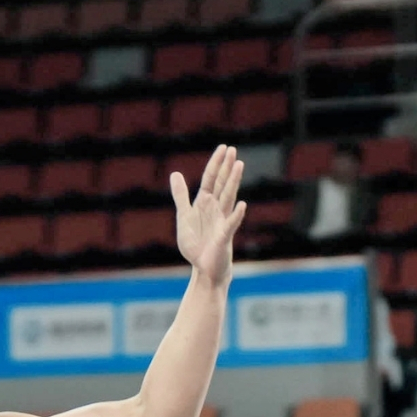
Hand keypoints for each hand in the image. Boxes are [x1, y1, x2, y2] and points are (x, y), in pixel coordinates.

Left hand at [170, 144, 247, 285]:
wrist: (204, 268)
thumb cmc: (197, 243)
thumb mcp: (184, 216)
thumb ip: (180, 195)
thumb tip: (175, 173)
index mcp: (205, 203)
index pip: (211, 179)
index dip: (216, 163)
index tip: (223, 147)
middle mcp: (216, 208)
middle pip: (222, 184)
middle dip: (226, 167)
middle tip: (233, 149)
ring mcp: (222, 221)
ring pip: (228, 198)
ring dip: (233, 182)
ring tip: (239, 166)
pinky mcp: (224, 236)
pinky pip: (231, 224)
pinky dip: (236, 215)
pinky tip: (241, 205)